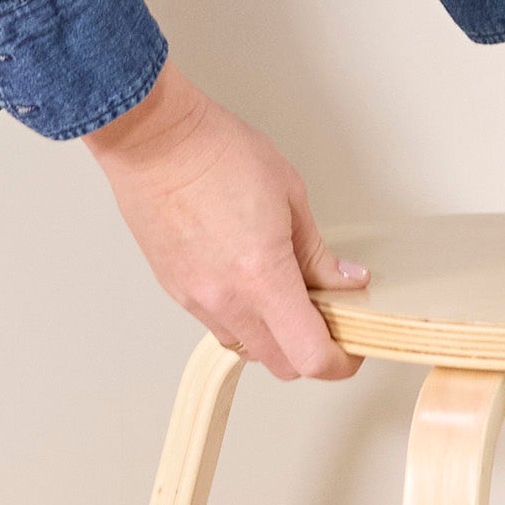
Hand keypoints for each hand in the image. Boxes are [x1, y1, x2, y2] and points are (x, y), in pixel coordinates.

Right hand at [85, 67, 364, 380]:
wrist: (152, 140)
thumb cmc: (216, 153)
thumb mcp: (289, 195)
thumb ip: (318, 253)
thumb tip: (345, 281)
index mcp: (262, 277)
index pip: (310, 356)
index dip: (339, 362)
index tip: (352, 346)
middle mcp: (227, 300)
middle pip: (281, 364)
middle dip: (309, 351)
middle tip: (325, 315)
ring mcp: (196, 300)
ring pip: (247, 348)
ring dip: (272, 335)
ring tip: (283, 291)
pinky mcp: (175, 292)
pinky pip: (218, 324)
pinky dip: (242, 316)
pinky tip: (247, 279)